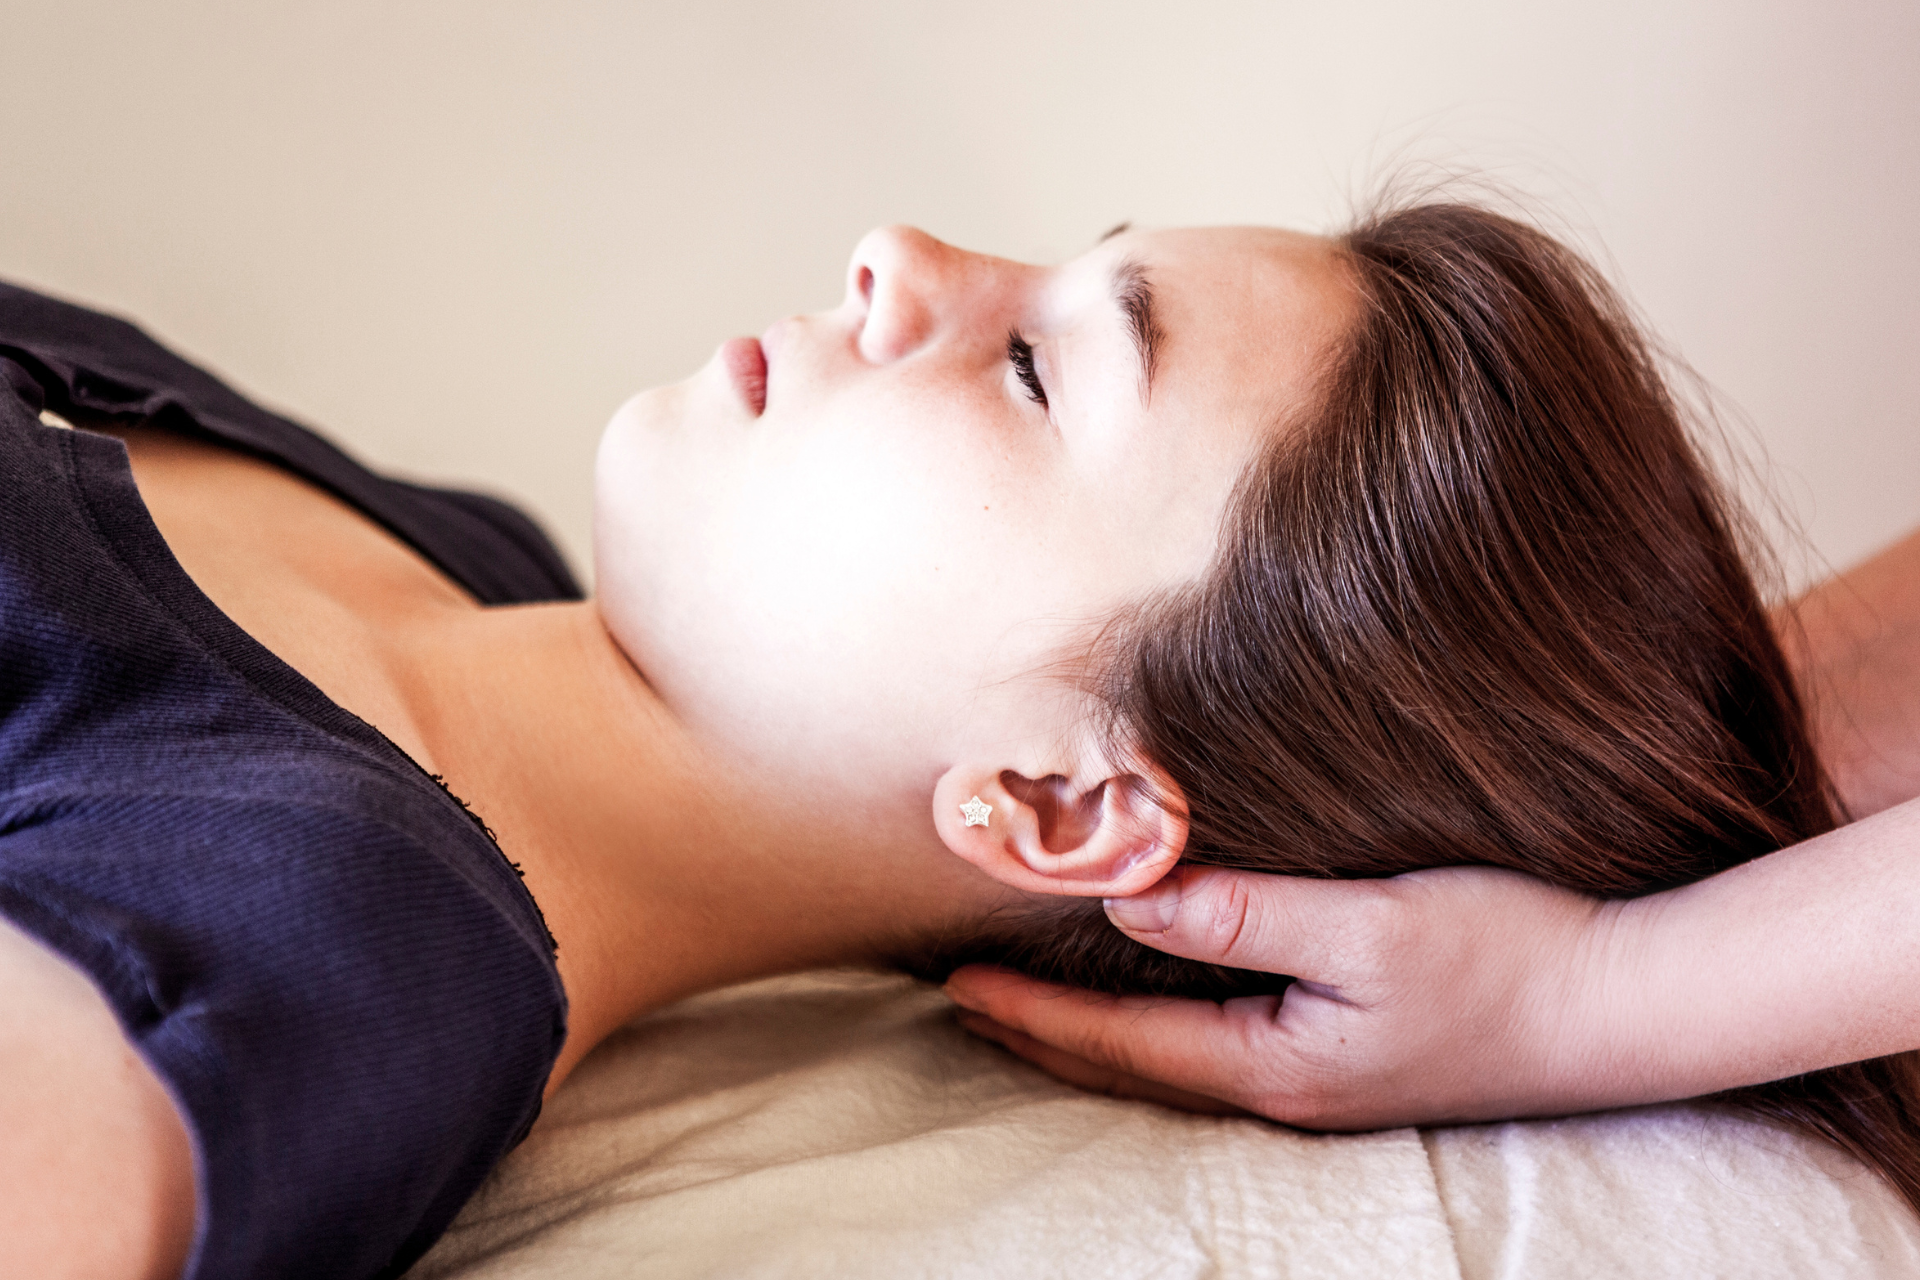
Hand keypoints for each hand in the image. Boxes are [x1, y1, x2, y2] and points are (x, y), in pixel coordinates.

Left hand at [945, 863, 1638, 1129]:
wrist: (1620, 1005)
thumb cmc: (1505, 957)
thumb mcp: (1369, 928)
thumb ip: (1248, 915)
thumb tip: (1133, 900)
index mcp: (1278, 1064)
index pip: (1124, 1043)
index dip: (1037, 1014)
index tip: (961, 985)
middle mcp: (1287, 1086)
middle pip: (1135, 1068)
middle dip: (1045, 1037)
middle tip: (965, 1003)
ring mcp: (1319, 1079)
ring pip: (1172, 1062)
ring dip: (1093, 1039)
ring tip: (1029, 1010)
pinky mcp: (1348, 1055)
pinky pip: (1218, 1046)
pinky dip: (1156, 1027)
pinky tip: (1152, 1006)